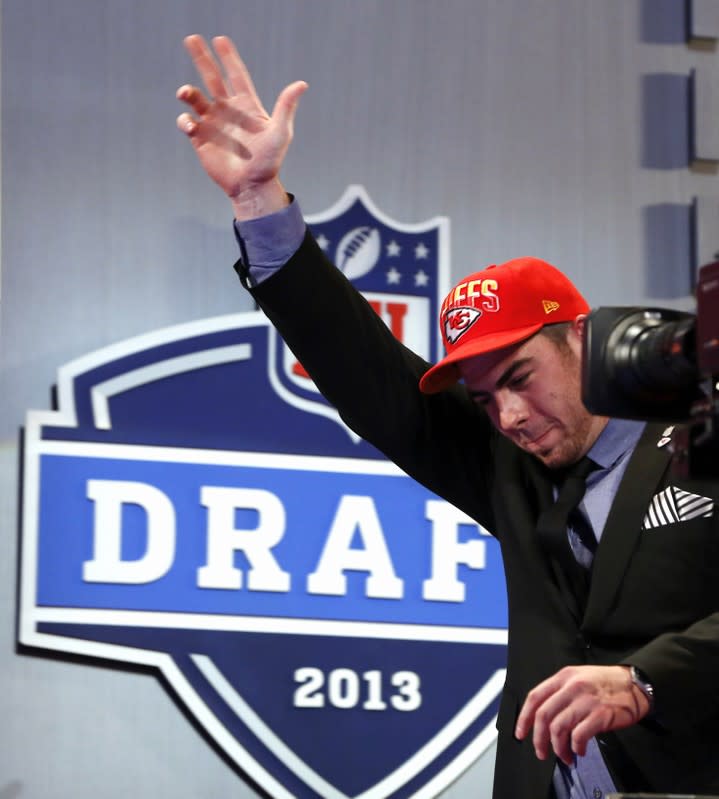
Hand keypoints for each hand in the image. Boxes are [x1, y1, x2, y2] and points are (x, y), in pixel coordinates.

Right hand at [176, 35, 307, 219]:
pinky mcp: (201, 139)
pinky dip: (185, 121)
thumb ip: (286, 107)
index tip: (220, 39)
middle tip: (191, 39)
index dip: (229, 57)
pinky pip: (187, 123)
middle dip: (201, 58)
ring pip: (195, 99)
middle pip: (212, 78)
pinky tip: (190, 125)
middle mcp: (228, 111)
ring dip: (188, 92)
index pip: (236, 75)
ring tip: (185, 93)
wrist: (252, 187)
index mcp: (246, 105)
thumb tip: (301, 84)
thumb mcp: (280, 132)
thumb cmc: (269, 161)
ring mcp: (213, 124)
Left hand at [514, 665, 649, 765]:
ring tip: (564, 756)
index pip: (535, 697)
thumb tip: (543, 717)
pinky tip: (580, 750)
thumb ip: (560, 692)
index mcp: (563, 677)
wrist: (634, 684)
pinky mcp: (600, 715)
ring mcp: (585, 700)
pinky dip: (576, 747)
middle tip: (541, 752)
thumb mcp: (578, 677)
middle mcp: (571, 687)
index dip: (524, 717)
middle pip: (544, 715)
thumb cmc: (605, 683)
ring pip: (558, 728)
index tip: (521, 733)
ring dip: (558, 747)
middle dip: (538, 739)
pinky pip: (579, 735)